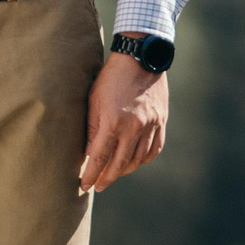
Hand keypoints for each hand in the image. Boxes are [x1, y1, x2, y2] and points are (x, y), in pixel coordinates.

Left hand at [79, 47, 168, 194]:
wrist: (140, 58)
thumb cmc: (111, 78)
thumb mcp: (94, 101)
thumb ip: (92, 130)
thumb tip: (89, 154)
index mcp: (113, 122)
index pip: (99, 158)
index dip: (90, 175)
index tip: (83, 186)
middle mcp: (134, 127)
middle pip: (119, 164)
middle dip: (106, 178)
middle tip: (98, 185)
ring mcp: (150, 125)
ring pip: (138, 160)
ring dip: (124, 171)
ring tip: (114, 174)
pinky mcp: (161, 121)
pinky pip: (154, 148)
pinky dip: (144, 159)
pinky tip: (135, 161)